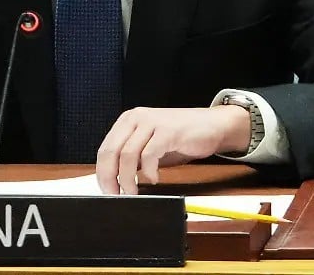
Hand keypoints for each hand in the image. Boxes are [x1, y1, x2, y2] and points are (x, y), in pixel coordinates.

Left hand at [95, 105, 250, 194]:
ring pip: (127, 155)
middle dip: (110, 178)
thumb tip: (115, 180)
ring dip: (128, 179)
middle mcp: (136, 118)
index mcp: (128, 120)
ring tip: (134, 191)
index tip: (107, 191)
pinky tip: (154, 179)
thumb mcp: (150, 144)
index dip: (102, 173)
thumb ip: (133, 157)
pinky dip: (149, 172)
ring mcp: (152, 123)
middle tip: (116, 195)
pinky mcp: (167, 131)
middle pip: (111, 152)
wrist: (212, 125)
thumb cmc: (181, 137)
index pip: (105, 149)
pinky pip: (150, 155)